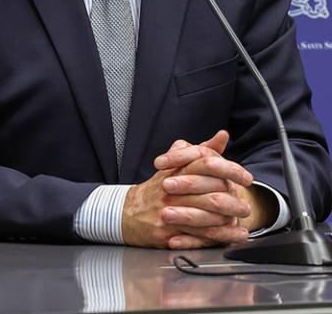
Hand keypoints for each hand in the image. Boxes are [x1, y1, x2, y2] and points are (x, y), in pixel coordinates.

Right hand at [122, 130, 252, 248]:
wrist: (128, 211)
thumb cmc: (156, 187)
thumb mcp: (176, 163)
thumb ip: (200, 150)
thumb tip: (222, 135)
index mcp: (177, 168)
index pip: (206, 163)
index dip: (229, 170)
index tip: (246, 177)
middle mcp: (173, 187)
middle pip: (209, 192)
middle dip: (232, 200)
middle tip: (246, 205)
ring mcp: (170, 208)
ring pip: (206, 215)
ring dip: (228, 220)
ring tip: (242, 222)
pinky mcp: (169, 229)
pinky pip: (199, 235)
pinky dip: (219, 237)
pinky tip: (233, 236)